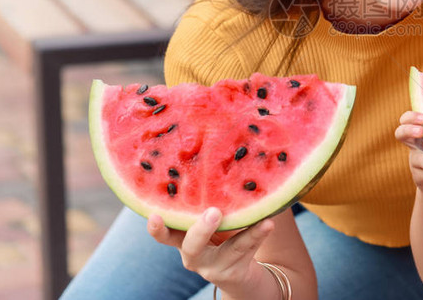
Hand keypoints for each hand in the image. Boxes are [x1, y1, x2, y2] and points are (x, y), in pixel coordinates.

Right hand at [148, 208, 273, 289]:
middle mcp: (193, 254)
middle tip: (214, 213)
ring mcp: (214, 266)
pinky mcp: (234, 271)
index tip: (153, 216)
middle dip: (201, 230)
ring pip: (229, 251)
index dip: (156, 227)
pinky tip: (269, 222)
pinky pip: (249, 250)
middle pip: (191, 245)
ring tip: (262, 219)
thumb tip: (216, 149)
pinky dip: (260, 234)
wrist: (238, 274)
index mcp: (181, 238)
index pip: (165, 232)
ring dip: (245, 234)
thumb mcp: (206, 219)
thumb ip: (205, 197)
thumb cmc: (217, 234)